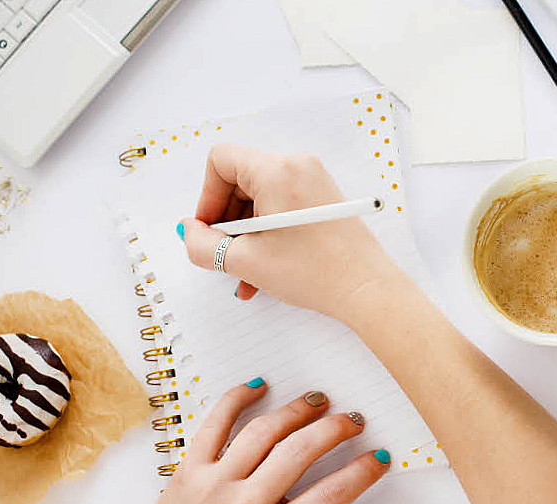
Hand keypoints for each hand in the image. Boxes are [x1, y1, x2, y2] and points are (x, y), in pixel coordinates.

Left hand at [126, 379, 389, 503]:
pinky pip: (214, 424)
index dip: (361, 473)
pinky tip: (258, 386)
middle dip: (335, 430)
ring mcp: (214, 483)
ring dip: (296, 410)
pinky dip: (236, 399)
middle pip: (301, 452)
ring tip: (317, 401)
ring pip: (263, 432)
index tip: (377, 458)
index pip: (331, 496)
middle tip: (353, 420)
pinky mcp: (188, 469)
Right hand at [177, 144, 397, 319]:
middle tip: (224, 253)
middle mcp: (296, 166)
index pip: (221, 161)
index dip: (206, 196)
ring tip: (244, 274)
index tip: (208, 229)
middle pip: (240, 180)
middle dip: (226, 220)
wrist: (367, 289)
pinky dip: (267, 234)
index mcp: (276, 171)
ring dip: (245, 234)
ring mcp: (313, 181)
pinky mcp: (323, 198)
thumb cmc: (315, 272)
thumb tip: (189, 232)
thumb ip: (204, 245)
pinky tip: (262, 271)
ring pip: (260, 199)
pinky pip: (281, 208)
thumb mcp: (246, 261)